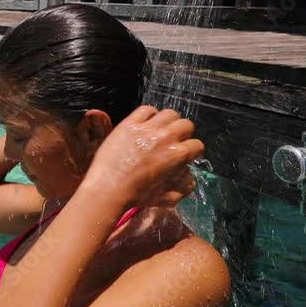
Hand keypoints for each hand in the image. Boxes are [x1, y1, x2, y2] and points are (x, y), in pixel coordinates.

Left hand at [82, 106, 202, 208]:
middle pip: (186, 124)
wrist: (109, 188)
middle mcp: (166, 138)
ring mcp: (147, 129)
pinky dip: (149, 115)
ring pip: (170, 114)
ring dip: (169, 121)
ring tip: (161, 130)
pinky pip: (146, 109)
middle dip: (183, 133)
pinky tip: (145, 123)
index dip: (191, 150)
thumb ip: (185, 186)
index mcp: (178, 155)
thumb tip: (188, 173)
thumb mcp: (168, 197)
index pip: (197, 144)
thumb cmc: (138, 196)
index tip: (184, 153)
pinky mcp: (130, 124)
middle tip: (173, 140)